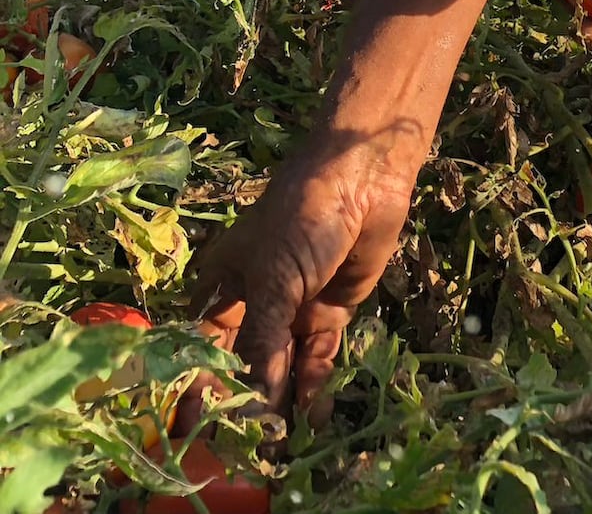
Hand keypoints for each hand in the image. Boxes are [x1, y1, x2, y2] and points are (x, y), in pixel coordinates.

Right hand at [189, 128, 412, 421]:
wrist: (364, 175)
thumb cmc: (302, 217)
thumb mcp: (274, 279)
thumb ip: (261, 342)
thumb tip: (250, 405)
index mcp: (223, 284)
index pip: (203, 344)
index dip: (201, 384)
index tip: (199, 426)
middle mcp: (254, 301)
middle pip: (243, 360)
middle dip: (245, 401)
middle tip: (246, 444)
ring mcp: (293, 306)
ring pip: (281, 364)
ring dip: (280, 400)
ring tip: (279, 443)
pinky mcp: (330, 310)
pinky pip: (318, 356)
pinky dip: (314, 384)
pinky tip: (312, 414)